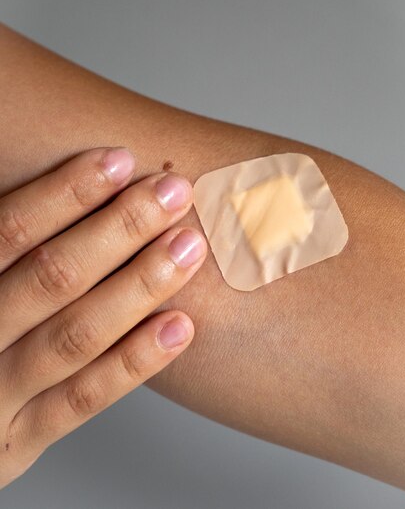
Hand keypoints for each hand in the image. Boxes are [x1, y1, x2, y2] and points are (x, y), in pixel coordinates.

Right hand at [0, 147, 205, 487]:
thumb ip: (10, 249)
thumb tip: (53, 192)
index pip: (9, 232)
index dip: (65, 193)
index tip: (120, 160)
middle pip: (52, 276)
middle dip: (120, 228)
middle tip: (174, 192)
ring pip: (76, 335)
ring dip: (139, 286)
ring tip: (188, 248)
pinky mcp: (18, 441)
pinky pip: (82, 399)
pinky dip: (133, 362)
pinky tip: (178, 328)